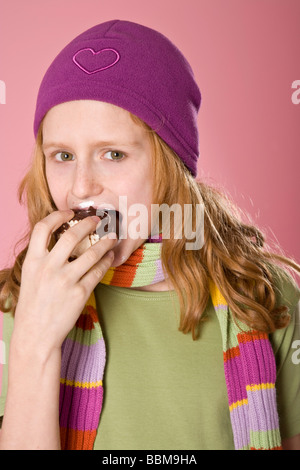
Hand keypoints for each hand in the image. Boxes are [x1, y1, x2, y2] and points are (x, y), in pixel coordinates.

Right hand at [12, 210, 115, 355]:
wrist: (36, 334)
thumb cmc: (33, 306)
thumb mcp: (30, 277)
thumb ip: (43, 259)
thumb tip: (60, 241)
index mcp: (32, 261)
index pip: (42, 228)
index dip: (57, 215)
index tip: (69, 212)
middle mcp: (48, 267)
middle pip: (72, 235)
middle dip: (88, 223)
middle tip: (97, 220)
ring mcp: (65, 280)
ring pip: (91, 253)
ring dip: (105, 243)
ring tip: (112, 238)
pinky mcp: (80, 293)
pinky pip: (98, 272)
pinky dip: (106, 262)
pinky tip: (110, 258)